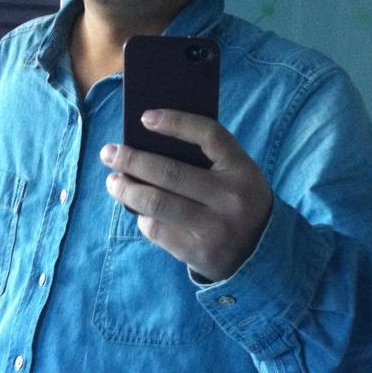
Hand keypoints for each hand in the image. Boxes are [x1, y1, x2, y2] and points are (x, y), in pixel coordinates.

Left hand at [100, 109, 272, 281]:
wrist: (262, 254)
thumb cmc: (237, 203)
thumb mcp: (237, 176)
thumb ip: (206, 160)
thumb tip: (148, 146)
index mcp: (242, 170)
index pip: (209, 135)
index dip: (175, 122)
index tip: (144, 118)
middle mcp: (230, 198)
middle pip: (170, 172)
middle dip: (132, 160)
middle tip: (109, 153)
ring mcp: (215, 228)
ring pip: (156, 203)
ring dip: (126, 189)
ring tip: (113, 182)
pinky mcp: (200, 253)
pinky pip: (158, 230)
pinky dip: (143, 218)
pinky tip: (140, 212)